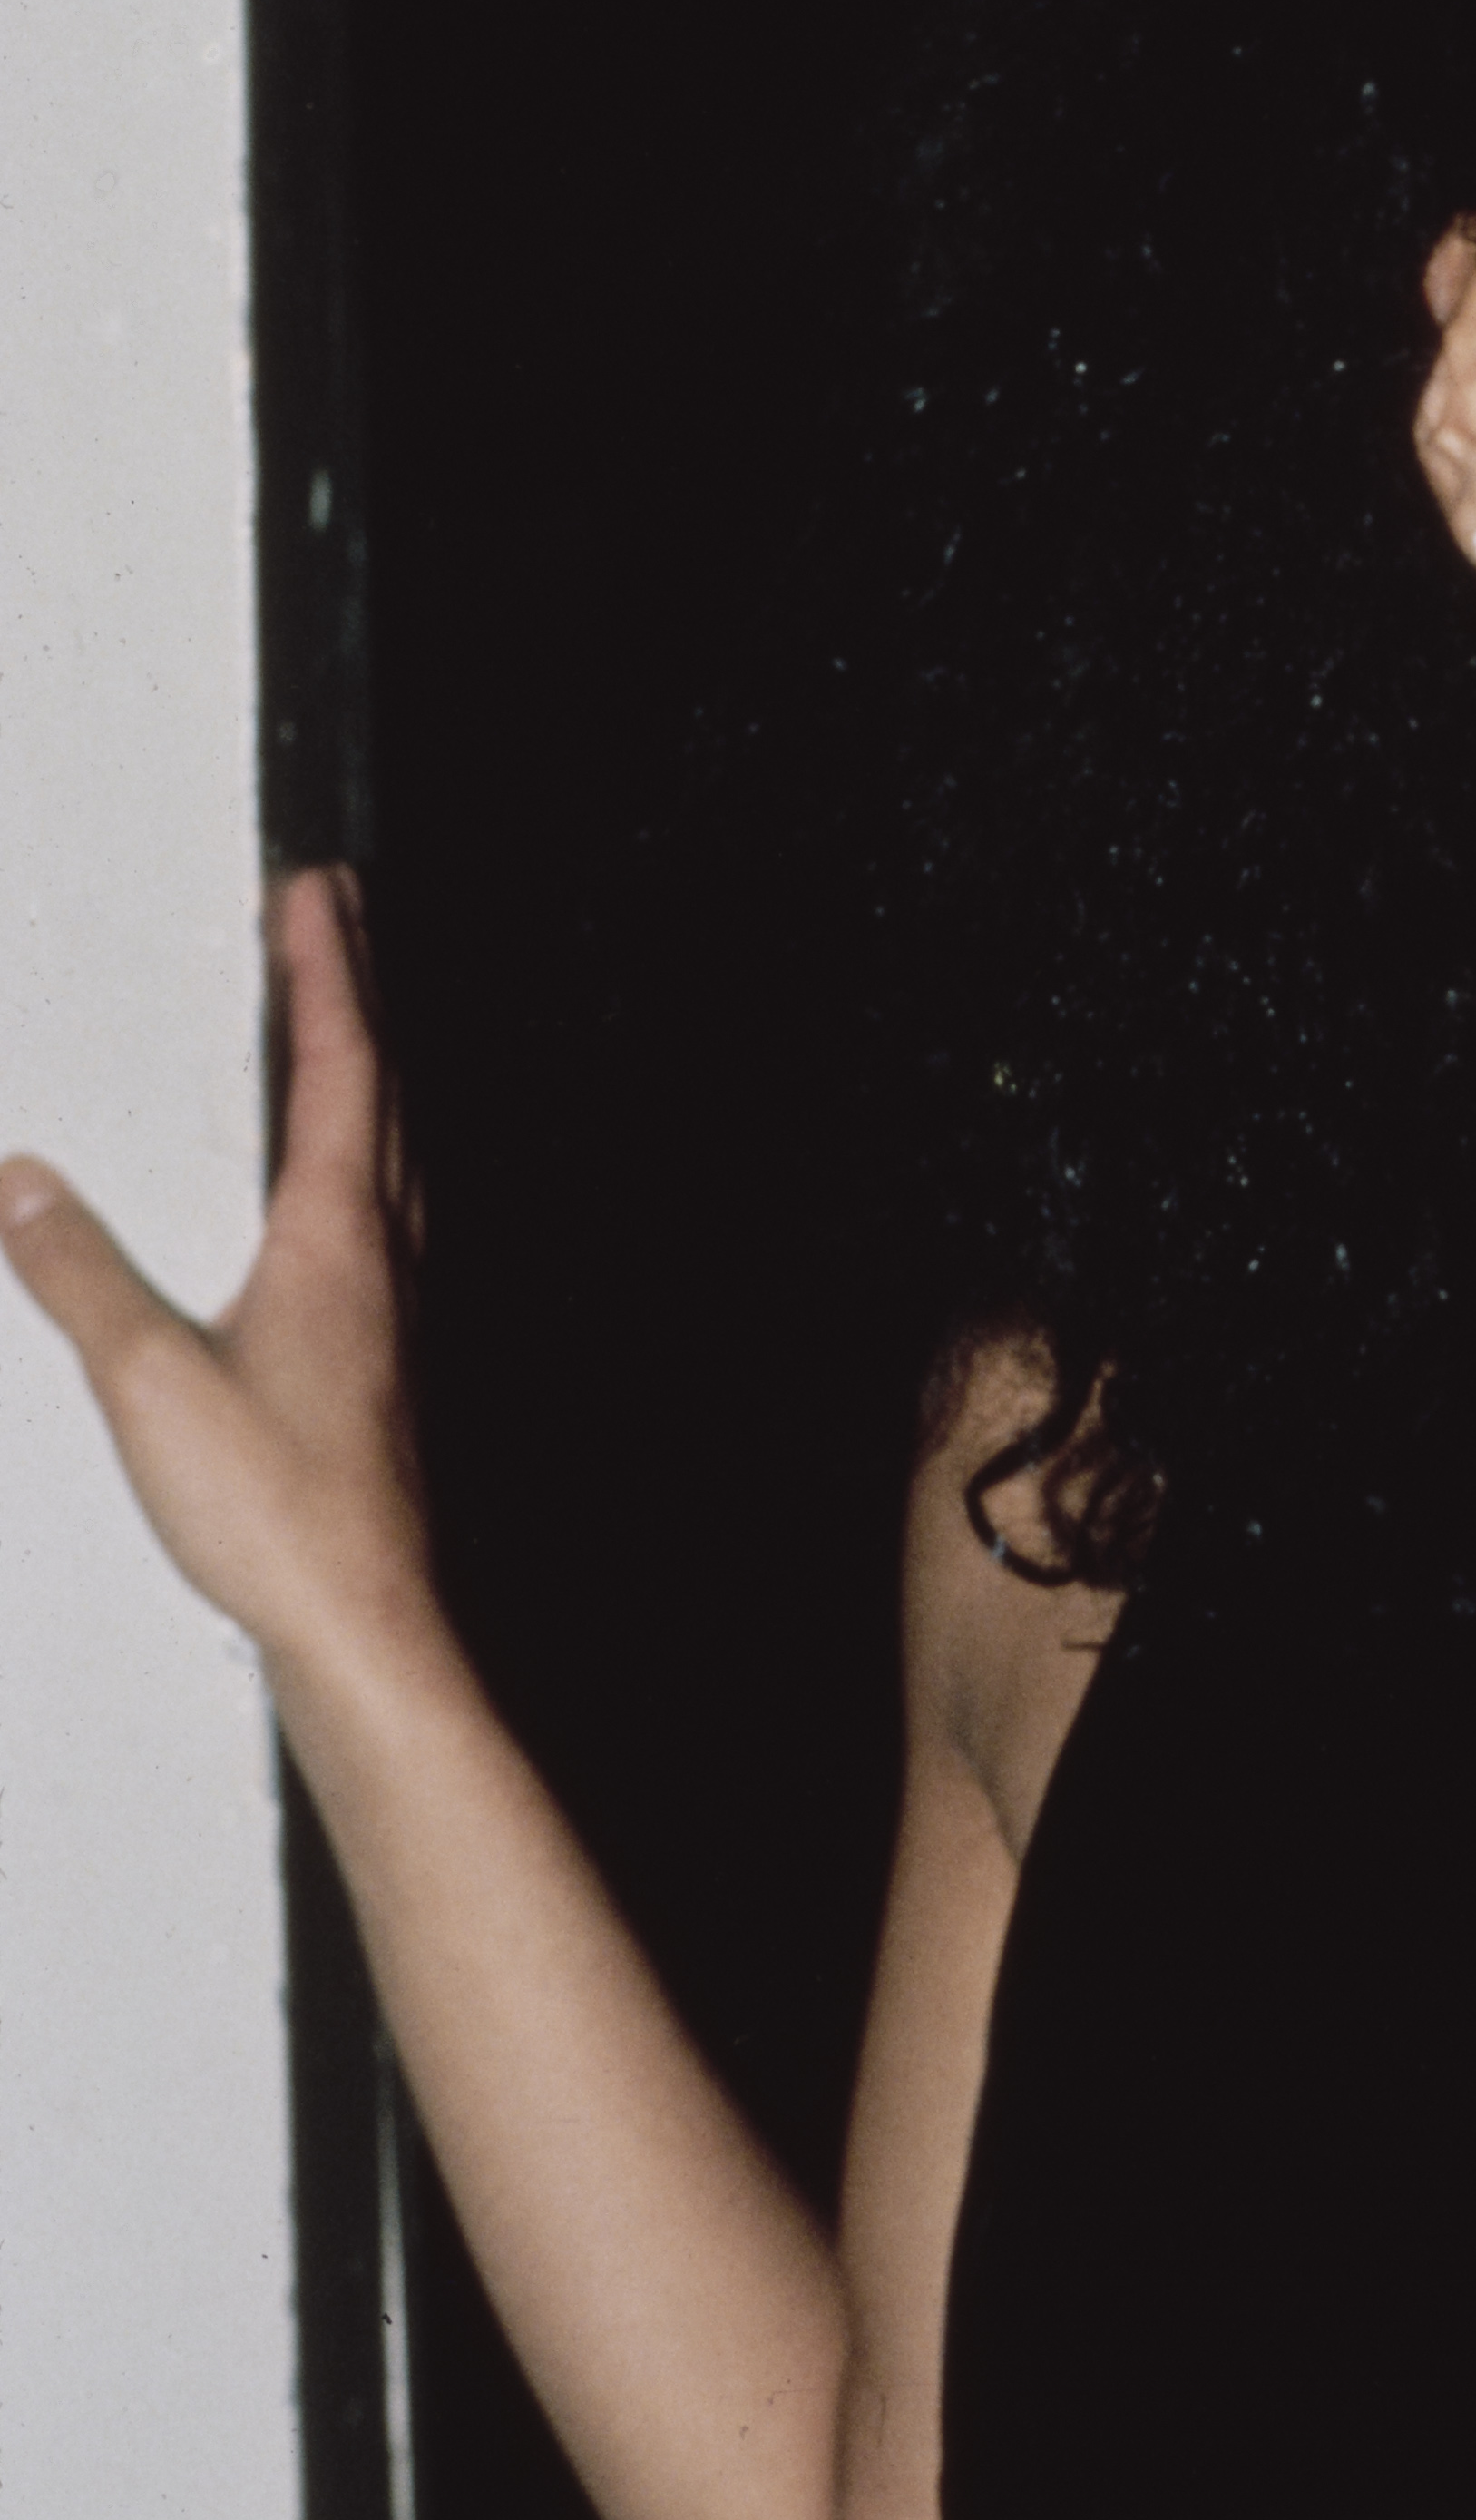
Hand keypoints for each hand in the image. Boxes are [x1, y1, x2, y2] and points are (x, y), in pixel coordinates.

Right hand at [1, 866, 437, 1682]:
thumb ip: (78, 1278)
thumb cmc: (282, 1516)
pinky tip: (334, 1205)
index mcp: (337, 1243)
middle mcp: (383, 1265)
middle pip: (385, 1096)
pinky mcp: (384, 1369)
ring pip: (394, 1162)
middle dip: (360, 998)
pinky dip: (360, 1169)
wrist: (368, 1627)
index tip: (321, 892)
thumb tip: (21, 1186)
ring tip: (345, 1029)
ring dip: (370, 1078)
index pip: (343, 1069)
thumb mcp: (149, 1384)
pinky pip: (380, 1227)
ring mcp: (394, 1317)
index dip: (331, 973)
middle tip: (345, 920)